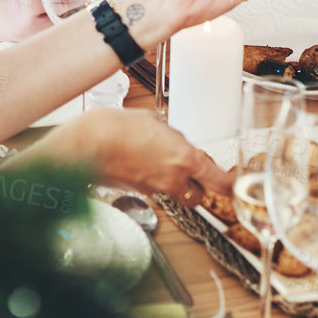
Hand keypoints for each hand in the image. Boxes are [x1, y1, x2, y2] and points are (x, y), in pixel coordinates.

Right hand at [32, 108, 231, 198]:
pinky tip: (138, 162)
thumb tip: (172, 141)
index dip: (230, 185)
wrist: (83, 145)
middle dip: (199, 185)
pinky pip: (152, 189)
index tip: (234, 182)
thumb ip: (169, 135)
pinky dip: (150, 180)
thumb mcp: (151, 121)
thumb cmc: (114, 127)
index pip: (219, 182)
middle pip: (198, 195)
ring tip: (161, 163)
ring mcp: (153, 189)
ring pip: (175, 194)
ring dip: (175, 184)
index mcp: (184, 158)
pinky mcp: (135, 192)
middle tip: (192, 169)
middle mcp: (172, 179)